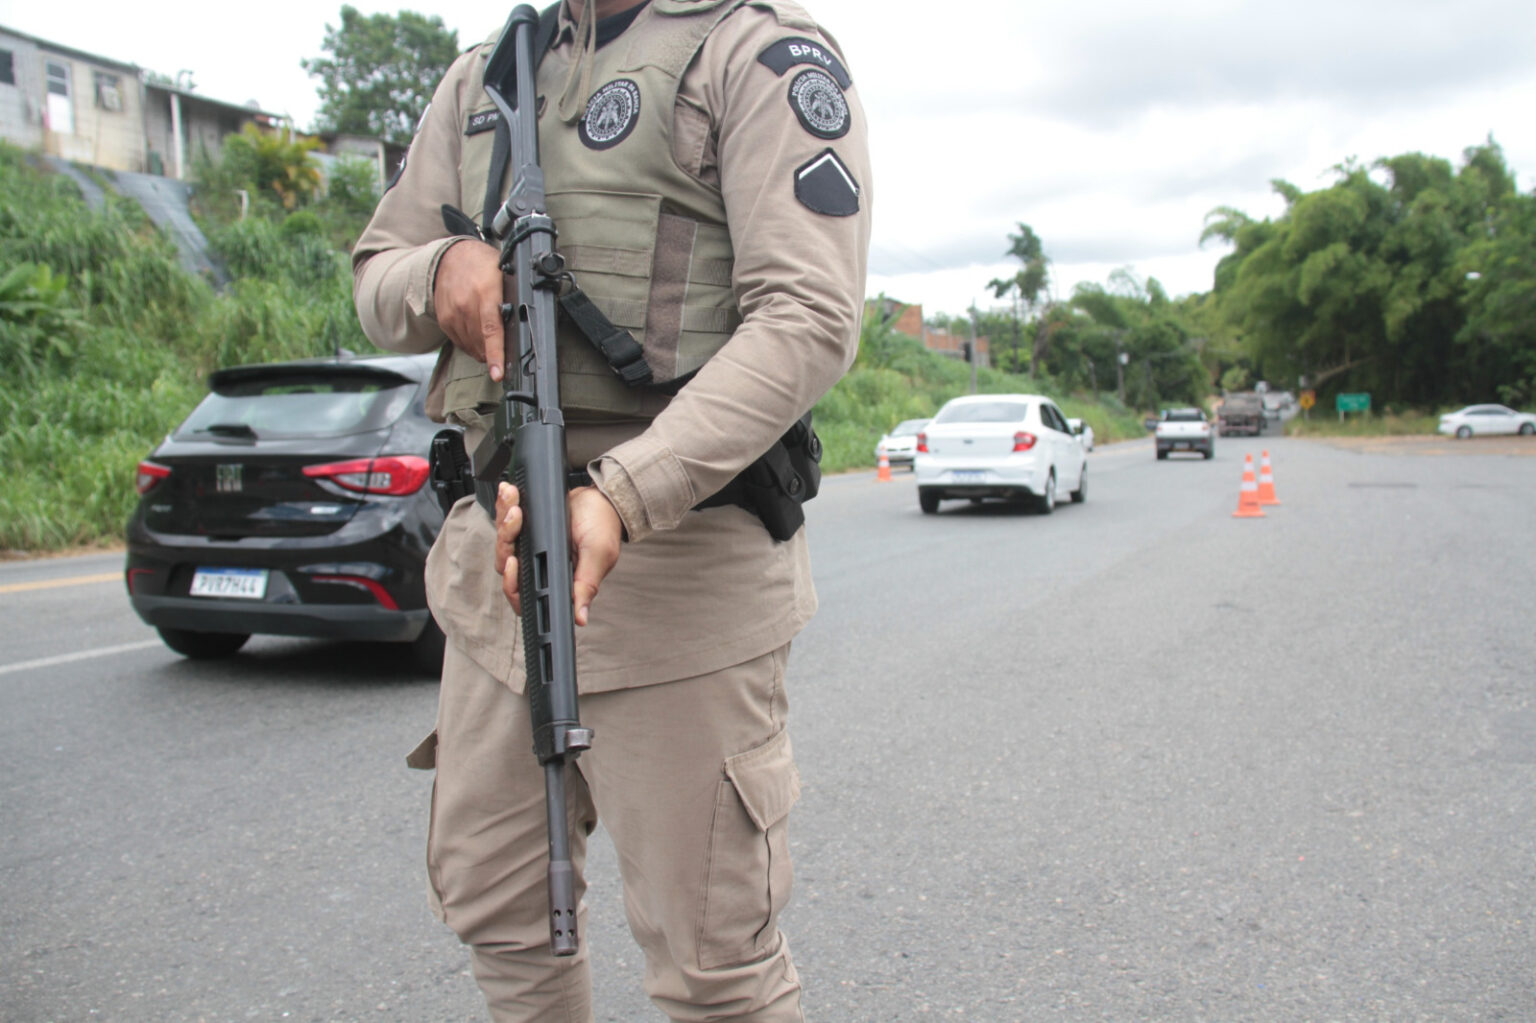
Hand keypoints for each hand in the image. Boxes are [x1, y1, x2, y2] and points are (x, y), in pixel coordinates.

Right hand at [432, 240, 510, 380]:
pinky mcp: (444, 319)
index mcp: (485, 292)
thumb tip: (526, 324)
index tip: (498, 374)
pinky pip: (460, 342)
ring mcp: (452, 313)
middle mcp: (465, 304)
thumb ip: (512, 299)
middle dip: (494, 355)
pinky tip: (477, 336)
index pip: (491, 330)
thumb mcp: (505, 275)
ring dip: (483, 351)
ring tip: (491, 343)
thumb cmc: (484, 266)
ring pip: (470, 346)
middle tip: (504, 358)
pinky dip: (471, 344)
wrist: (452, 257)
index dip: (496, 354)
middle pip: (481, 343)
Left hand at [494, 482, 623, 625]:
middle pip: (507, 566)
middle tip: (517, 517)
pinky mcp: (527, 529)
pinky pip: (506, 523)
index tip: (515, 561)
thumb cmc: (604, 525)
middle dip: (507, 540)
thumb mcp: (598, 555)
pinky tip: (511, 493)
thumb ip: (586, 584)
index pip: (525, 595)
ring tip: (514, 499)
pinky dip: (505, 507)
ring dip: (505, 520)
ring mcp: (532, 548)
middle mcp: (542, 566)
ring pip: (503, 543)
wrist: (602, 495)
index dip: (513, 583)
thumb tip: (581, 618)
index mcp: (557, 579)